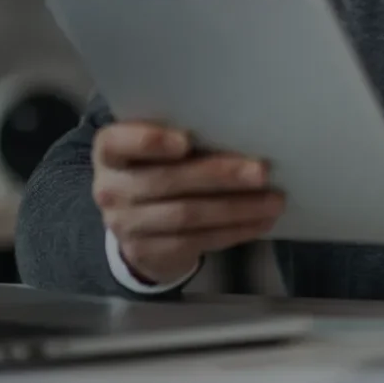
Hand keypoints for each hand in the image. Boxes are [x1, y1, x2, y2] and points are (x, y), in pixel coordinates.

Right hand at [91, 121, 284, 285]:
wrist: (135, 224)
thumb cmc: (156, 168)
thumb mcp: (154, 150)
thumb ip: (180, 137)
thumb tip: (240, 129)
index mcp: (110, 152)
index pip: (118, 143)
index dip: (149, 141)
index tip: (186, 140)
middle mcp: (110, 189)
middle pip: (166, 181)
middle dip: (218, 175)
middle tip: (261, 171)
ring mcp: (127, 225)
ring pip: (187, 215)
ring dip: (237, 208)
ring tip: (273, 200)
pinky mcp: (150, 253)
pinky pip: (198, 241)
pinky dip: (235, 231)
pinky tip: (261, 221)